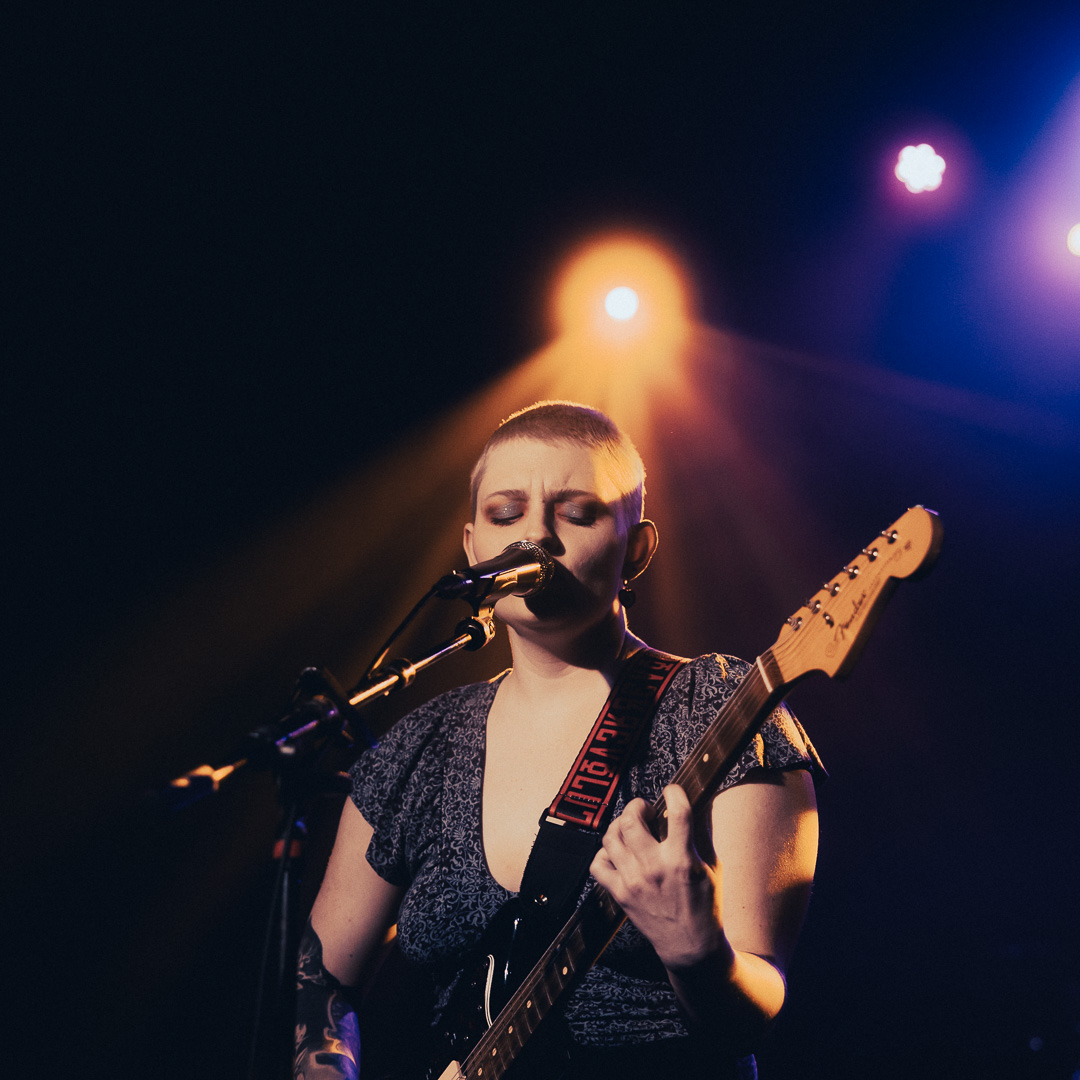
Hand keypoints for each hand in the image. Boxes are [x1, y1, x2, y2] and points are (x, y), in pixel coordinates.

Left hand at [589, 784, 733, 973]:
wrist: (690, 948)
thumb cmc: (706, 906)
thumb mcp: (713, 868)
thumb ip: (702, 834)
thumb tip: (698, 803)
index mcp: (683, 860)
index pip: (678, 813)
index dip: (674, 793)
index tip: (672, 791)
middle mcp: (654, 868)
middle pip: (632, 821)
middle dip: (637, 806)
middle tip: (645, 810)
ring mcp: (633, 881)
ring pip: (611, 837)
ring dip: (620, 825)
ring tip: (631, 827)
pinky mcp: (620, 894)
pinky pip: (598, 864)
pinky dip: (604, 853)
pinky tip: (618, 852)